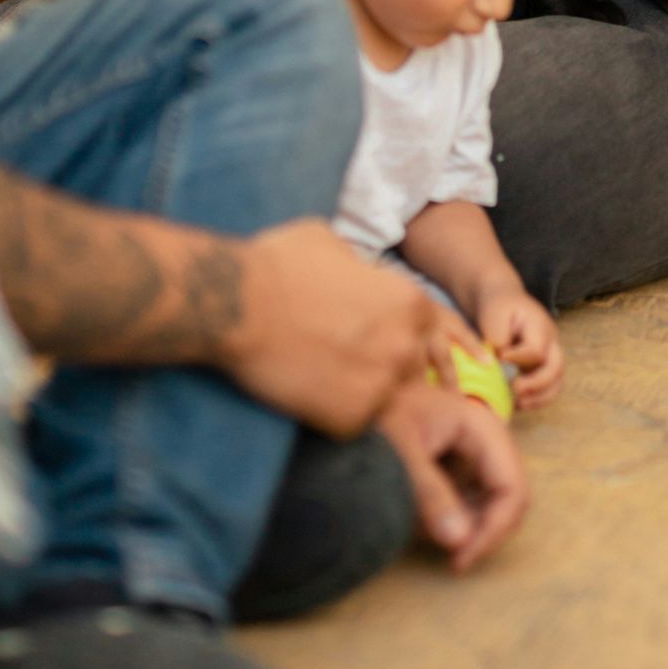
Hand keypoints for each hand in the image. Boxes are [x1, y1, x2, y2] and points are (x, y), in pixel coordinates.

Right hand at [220, 219, 450, 433]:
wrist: (236, 306)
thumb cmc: (279, 265)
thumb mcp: (334, 245)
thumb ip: (361, 269)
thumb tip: (357, 274)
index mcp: (411, 304)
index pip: (431, 331)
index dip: (407, 337)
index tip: (388, 344)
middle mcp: (405, 348)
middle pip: (414, 368)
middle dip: (389, 368)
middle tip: (352, 364)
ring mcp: (382, 387)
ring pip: (390, 401)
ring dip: (368, 394)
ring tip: (331, 383)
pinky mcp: (352, 420)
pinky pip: (356, 423)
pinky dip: (336, 415)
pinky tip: (309, 396)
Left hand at [378, 382, 529, 572]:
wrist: (356, 395)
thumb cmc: (376, 413)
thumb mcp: (399, 451)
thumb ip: (428, 494)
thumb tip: (460, 543)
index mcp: (483, 428)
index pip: (512, 489)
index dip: (495, 530)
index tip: (461, 559)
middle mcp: (488, 442)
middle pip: (507, 501)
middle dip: (480, 533)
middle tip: (448, 560)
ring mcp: (476, 455)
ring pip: (489, 507)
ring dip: (462, 528)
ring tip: (421, 531)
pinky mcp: (461, 467)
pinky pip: (469, 503)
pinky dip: (449, 519)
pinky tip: (418, 519)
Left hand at [476, 284, 564, 408]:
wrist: (503, 303)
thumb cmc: (498, 308)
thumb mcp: (494, 316)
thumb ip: (498, 338)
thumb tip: (503, 364)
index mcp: (540, 326)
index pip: (536, 350)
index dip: (519, 359)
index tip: (500, 358)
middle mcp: (551, 342)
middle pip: (556, 368)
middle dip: (538, 384)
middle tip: (516, 390)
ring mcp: (550, 356)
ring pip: (557, 382)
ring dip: (540, 397)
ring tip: (519, 404)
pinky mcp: (544, 368)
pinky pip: (549, 389)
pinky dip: (537, 399)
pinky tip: (519, 404)